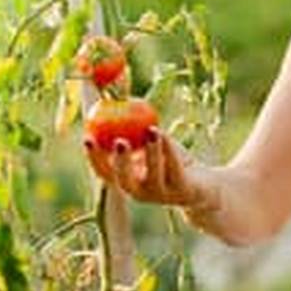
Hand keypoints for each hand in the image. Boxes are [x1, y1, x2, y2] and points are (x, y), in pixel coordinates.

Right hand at [83, 126, 207, 211]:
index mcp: (126, 180)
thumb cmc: (169, 159)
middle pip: (123, 180)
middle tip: (119, 140)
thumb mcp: (148, 142)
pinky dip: (169, 149)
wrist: (203, 186)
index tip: (86, 137)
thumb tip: (112, 96)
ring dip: (152, 152)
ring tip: (151, 129)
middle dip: (120, 161)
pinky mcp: (182, 191)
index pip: (104, 172)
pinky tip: (164, 133)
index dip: (93, 157)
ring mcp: (161, 194)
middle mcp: (139, 192)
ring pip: (153, 175)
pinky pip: (174, 168)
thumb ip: (131, 126)